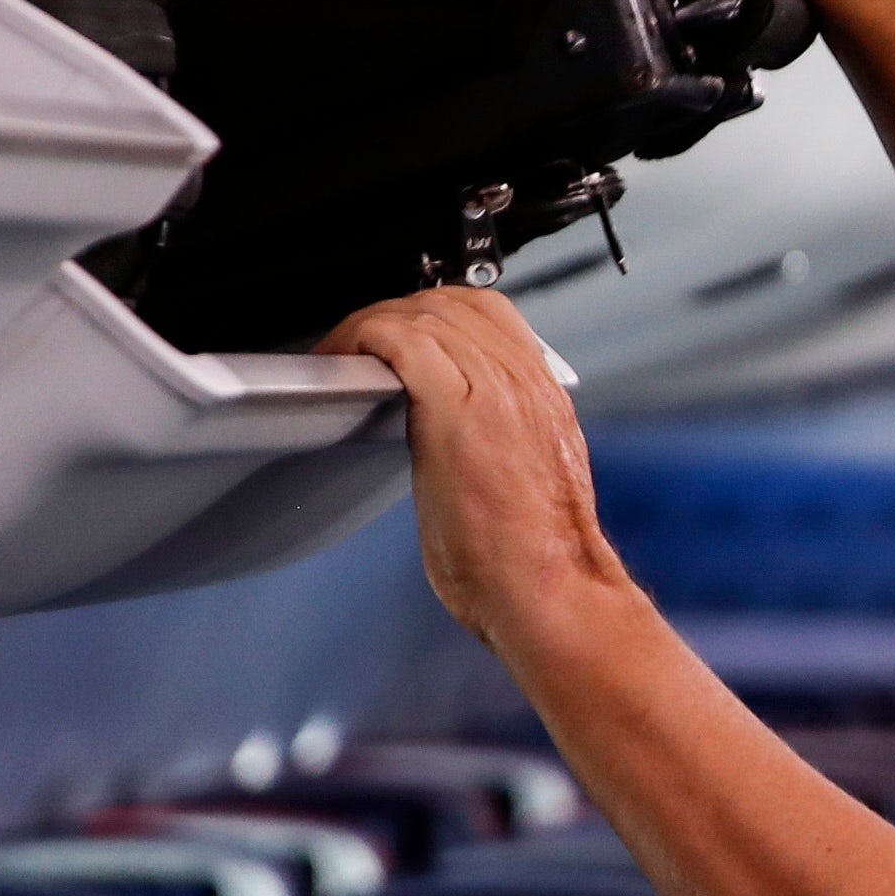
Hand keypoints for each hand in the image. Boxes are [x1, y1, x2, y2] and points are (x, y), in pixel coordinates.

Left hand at [321, 287, 640, 649]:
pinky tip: (348, 358)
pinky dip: (369, 340)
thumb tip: (457, 447)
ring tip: (342, 353)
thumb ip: (501, 445)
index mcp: (545, 395)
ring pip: (426, 316)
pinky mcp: (458, 413)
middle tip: (356, 343)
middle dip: (395, 313)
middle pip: (452, 304)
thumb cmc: (536, 561)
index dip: (434, 313)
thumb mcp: (529, 481)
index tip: (399, 335)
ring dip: (372, 326)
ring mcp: (496, 392)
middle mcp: (525, 382)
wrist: (552, 592)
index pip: (488, 312)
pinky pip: (405, 345)